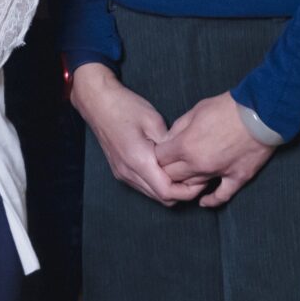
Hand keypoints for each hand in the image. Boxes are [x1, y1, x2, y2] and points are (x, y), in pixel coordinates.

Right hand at [69, 62, 196, 205]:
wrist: (97, 103)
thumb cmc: (125, 107)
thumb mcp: (154, 121)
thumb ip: (170, 145)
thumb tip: (185, 159)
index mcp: (138, 160)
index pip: (167, 192)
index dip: (188, 191)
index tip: (202, 178)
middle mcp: (128, 172)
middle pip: (161, 198)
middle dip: (182, 192)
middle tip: (198, 176)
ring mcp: (122, 173)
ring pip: (153, 194)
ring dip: (170, 188)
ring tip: (185, 172)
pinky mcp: (120, 171)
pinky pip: (143, 186)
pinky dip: (158, 183)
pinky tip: (167, 169)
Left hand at [156, 92, 276, 208]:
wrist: (261, 112)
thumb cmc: (228, 107)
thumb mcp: (196, 110)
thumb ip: (178, 128)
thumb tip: (169, 140)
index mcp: (185, 145)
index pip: (160, 158)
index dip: (159, 154)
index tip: (163, 152)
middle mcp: (198, 164)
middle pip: (172, 176)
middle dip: (168, 169)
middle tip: (171, 163)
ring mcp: (218, 173)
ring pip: (192, 186)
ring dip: (187, 182)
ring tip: (185, 177)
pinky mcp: (237, 177)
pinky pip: (221, 196)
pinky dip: (211, 200)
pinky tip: (203, 201)